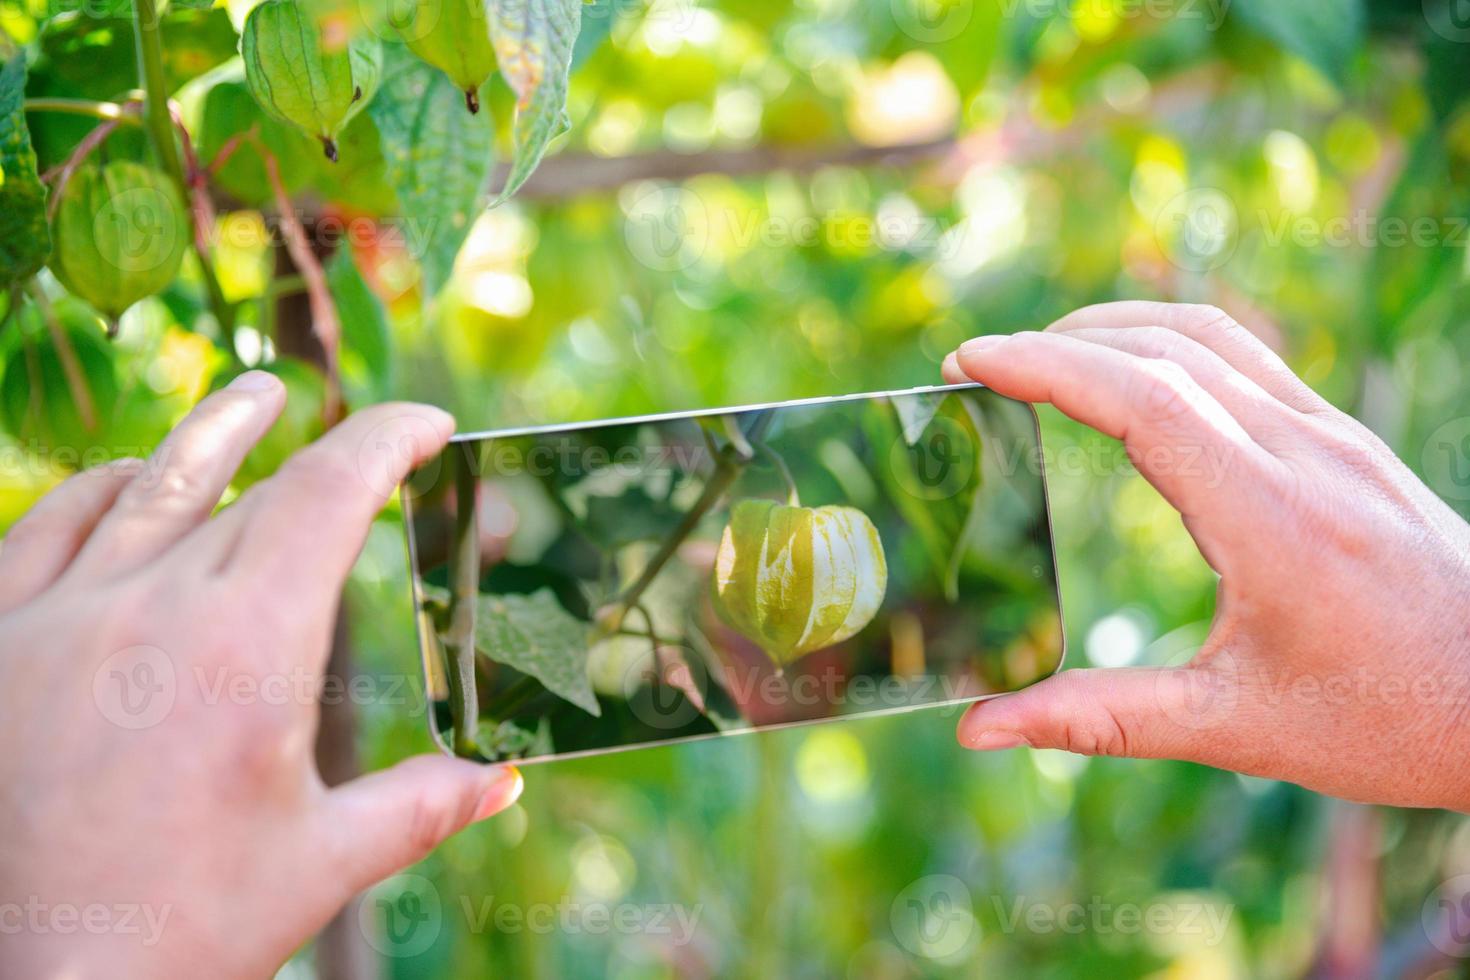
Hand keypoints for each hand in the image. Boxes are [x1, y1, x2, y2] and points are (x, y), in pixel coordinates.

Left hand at [0, 374, 521, 975]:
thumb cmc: (181, 931)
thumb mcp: (322, 864)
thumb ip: (424, 805)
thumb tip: (507, 781)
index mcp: (250, 645)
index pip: (331, 492)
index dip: (388, 438)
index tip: (429, 424)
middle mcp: (152, 605)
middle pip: (252, 483)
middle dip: (320, 442)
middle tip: (360, 426)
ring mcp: (59, 617)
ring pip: (145, 485)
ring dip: (211, 435)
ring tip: (250, 401)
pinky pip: (42, 529)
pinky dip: (96, 490)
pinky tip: (122, 481)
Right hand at [943, 302, 1469, 810]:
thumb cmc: (1391, 720)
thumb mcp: (1239, 729)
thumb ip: (1103, 719)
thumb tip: (978, 732)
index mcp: (1275, 518)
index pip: (1142, 399)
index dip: (1045, 368)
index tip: (969, 361)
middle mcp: (1308, 454)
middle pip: (1166, 348)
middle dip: (1058, 342)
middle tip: (976, 366)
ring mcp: (1334, 437)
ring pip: (1210, 336)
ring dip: (1114, 328)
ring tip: (1039, 357)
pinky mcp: (1346, 440)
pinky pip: (1245, 358)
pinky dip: (1167, 344)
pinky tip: (1131, 380)